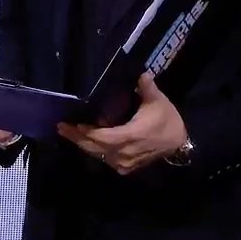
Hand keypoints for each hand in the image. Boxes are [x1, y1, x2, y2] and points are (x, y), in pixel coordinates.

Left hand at [56, 72, 188, 173]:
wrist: (179, 144)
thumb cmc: (168, 121)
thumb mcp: (158, 101)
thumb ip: (147, 87)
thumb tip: (140, 72)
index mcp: (130, 136)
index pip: (102, 137)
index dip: (85, 132)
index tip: (71, 123)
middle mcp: (124, 152)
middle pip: (94, 147)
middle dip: (77, 137)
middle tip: (61, 128)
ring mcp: (124, 162)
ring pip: (98, 155)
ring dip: (83, 144)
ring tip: (70, 132)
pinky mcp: (125, 167)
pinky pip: (105, 159)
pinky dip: (94, 150)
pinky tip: (86, 141)